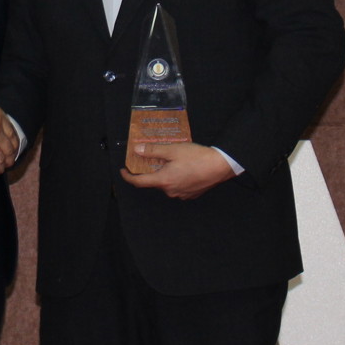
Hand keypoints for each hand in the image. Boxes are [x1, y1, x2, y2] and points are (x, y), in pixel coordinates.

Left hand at [119, 142, 234, 199]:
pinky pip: (178, 187)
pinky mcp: (191, 194)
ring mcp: (181, 194)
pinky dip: (176, 178)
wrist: (220, 166)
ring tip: (172, 161)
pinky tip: (183, 168)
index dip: (128, 177)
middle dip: (152, 171)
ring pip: (167, 184)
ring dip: (165, 174)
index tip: (124, 171)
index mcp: (163, 181)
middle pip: (155, 182)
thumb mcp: (172, 150)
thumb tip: (137, 150)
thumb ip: (153, 151)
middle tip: (154, 157)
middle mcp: (171, 191)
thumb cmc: (196, 157)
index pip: (139, 182)